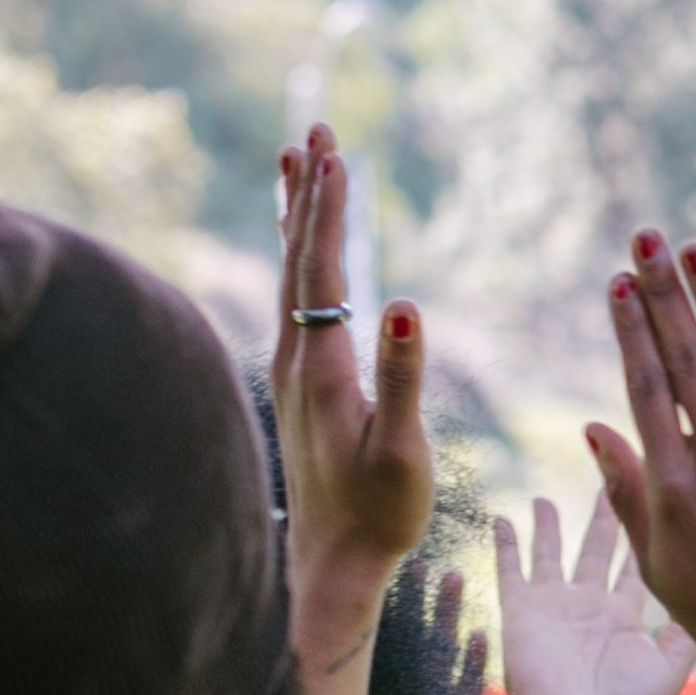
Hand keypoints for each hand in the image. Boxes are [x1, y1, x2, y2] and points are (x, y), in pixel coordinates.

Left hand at [272, 122, 433, 609]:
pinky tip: (304, 250)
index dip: (329, 209)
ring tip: (298, 163)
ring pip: (290, 277)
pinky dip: (300, 260)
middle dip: (309, 192)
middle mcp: (295, 361)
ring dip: (298, 218)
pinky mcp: (298, 388)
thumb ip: (403, 377)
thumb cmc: (377, 515)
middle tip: (314, 130)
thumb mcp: (402, 450)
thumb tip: (405, 303)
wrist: (334, 564)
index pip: (323, 271)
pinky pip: (294, 302)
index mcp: (322, 369)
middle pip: (297, 259)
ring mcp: (291, 373)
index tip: (334, 151)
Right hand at [494, 490, 695, 694]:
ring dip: (548, 524)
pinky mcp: (520, 612)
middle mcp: (590, 606)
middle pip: (597, 546)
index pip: (635, 561)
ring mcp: (553, 608)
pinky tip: (501, 518)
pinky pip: (510, 569)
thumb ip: (684, 626)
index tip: (653, 492)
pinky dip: (505, 544)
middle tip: (611, 471)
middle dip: (603, 512)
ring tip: (545, 497)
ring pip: (551, 551)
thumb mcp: (670, 667)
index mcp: (626, 617)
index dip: (643, 529)